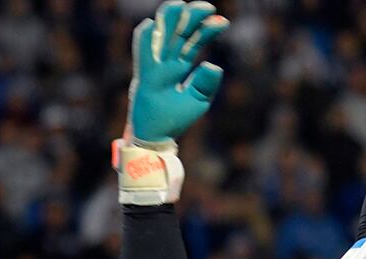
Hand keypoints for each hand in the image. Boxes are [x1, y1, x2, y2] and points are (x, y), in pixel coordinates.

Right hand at [128, 1, 229, 144]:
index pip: (193, 42)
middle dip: (191, 18)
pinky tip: (151, 25)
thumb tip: (214, 65)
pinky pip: (142, 54)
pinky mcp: (143, 77)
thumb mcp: (198, 100)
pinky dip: (144, 40)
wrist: (157, 137)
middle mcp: (166, 63)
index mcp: (179, 67)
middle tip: (207, 7)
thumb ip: (206, 83)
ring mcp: (154, 68)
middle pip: (178, 34)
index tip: (223, 22)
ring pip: (161, 38)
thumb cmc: (175, 119)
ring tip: (179, 4)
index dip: (206, 30)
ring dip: (168, 21)